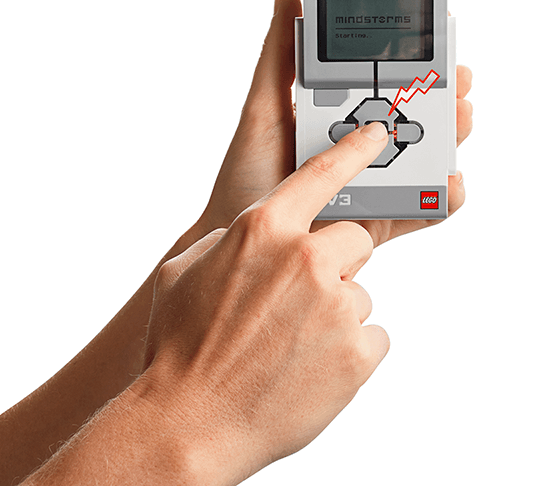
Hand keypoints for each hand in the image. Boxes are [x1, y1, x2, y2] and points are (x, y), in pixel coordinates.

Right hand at [139, 122, 392, 484]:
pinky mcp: (359, 353)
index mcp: (263, 230)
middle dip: (334, 265)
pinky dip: (348, 353)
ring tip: (289, 348)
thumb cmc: (179, 347)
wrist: (191, 423)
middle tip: (298, 303)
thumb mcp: (184, 273)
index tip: (378, 135)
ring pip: (359, 296)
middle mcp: (306, 260)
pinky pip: (371, 337)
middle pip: (354, 241)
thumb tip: (250, 235)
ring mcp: (338, 307)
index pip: (323, 174)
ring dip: (334, 316)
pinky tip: (310, 370)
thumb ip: (228, 242)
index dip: (355, 150)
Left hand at [197, 0, 473, 246]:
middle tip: (458, 78)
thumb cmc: (246, 176)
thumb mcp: (262, 110)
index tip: (440, 32)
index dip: (418, 58)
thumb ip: (279, 57)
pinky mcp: (380, 224)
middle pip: (418, 115)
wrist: (240, 242)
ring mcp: (376, 185)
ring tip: (458, 118)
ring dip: (452, 135)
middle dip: (446, 93)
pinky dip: (444, 198)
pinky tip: (448, 180)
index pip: (388, 81)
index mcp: (340, 115)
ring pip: (428, 157)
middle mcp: (364, 147)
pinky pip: (422, 210)